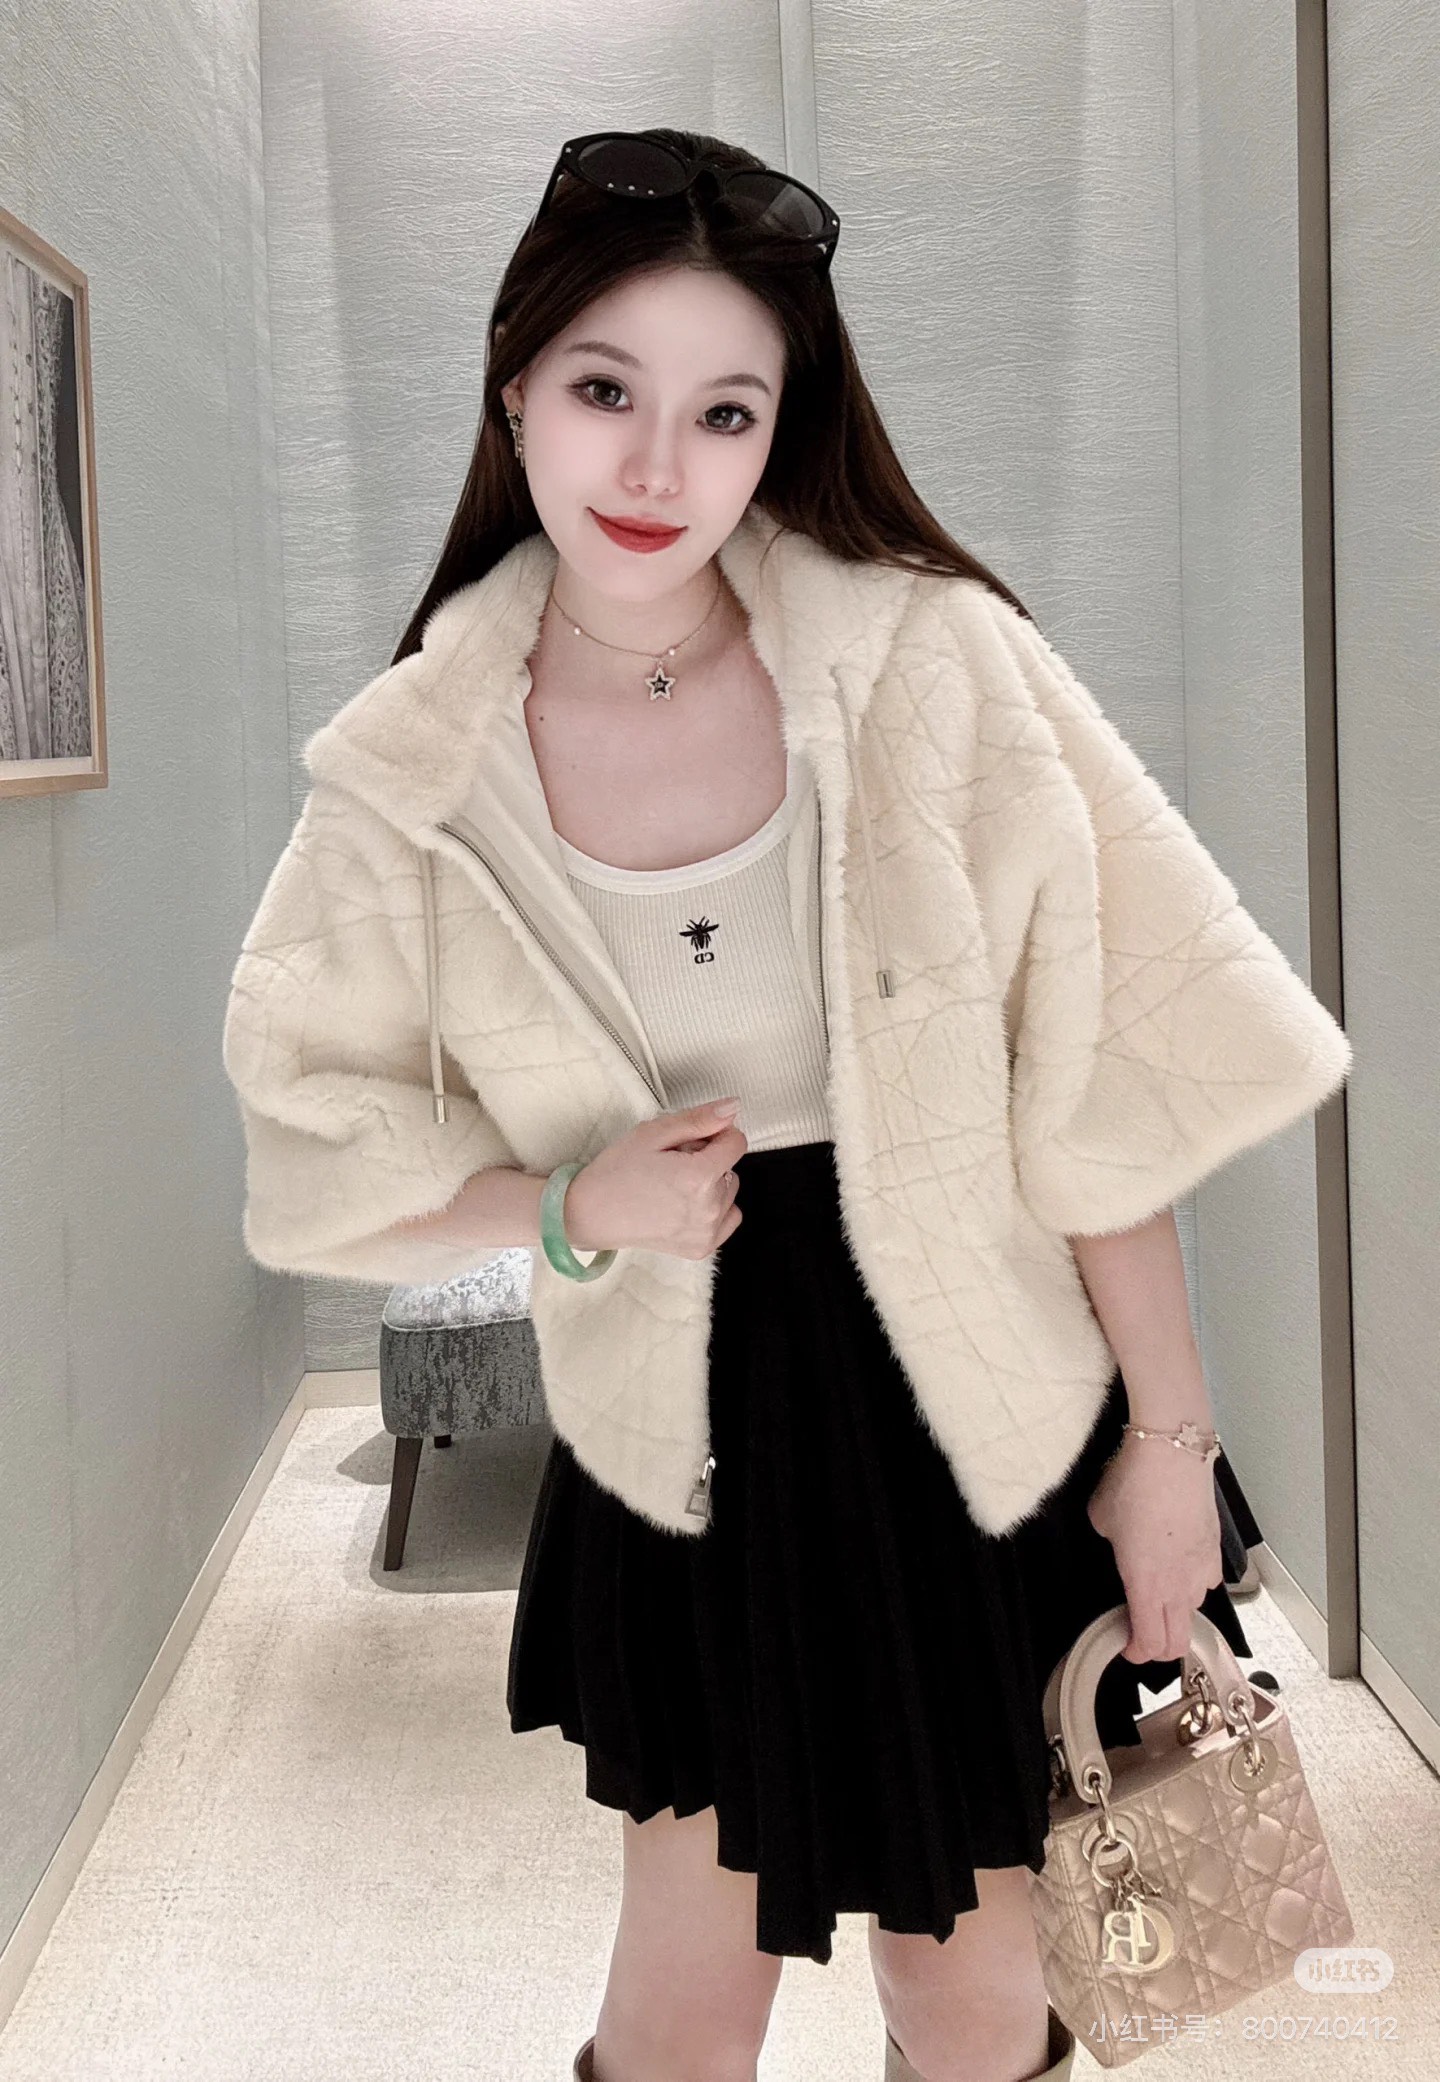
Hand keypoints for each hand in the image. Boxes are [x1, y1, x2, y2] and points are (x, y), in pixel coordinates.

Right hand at [563, 1098, 747, 1259]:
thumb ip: (698, 1120)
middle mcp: (707, 1208)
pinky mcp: (701, 1248)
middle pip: (731, 1168)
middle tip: (672, 1164)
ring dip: (712, 1184)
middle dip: (709, 1159)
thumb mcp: (652, 1133)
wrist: (590, 1214)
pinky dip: (714, 1209)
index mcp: (698, 1177)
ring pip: (730, 1192)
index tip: (691, 1139)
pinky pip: (728, 1219)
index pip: (736, 1142)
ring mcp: (706, 1232)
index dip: (716, 1133)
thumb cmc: (616, 1171)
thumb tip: (732, 1108)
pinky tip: (685, 1204)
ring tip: (674, 1185)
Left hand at [1086, 1433, 1223, 1662]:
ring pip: (1192, 1612)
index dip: (1135, 1653)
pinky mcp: (1215, 1552)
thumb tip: (1117, 1542)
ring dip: (1175, 1614)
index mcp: (1146, 1586)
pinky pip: (1205, 1583)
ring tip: (1157, 1594)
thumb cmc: (1134, 1483)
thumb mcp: (1101, 1519)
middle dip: (1157, 1647)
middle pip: (1177, 1643)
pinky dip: (1192, 1585)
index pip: (1149, 1644)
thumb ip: (1110, 1544)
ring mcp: (1200, 1570)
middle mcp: (1178, 1587)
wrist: (1171, 1453)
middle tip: (1139, 1632)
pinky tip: (1177, 1566)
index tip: (1123, 1646)